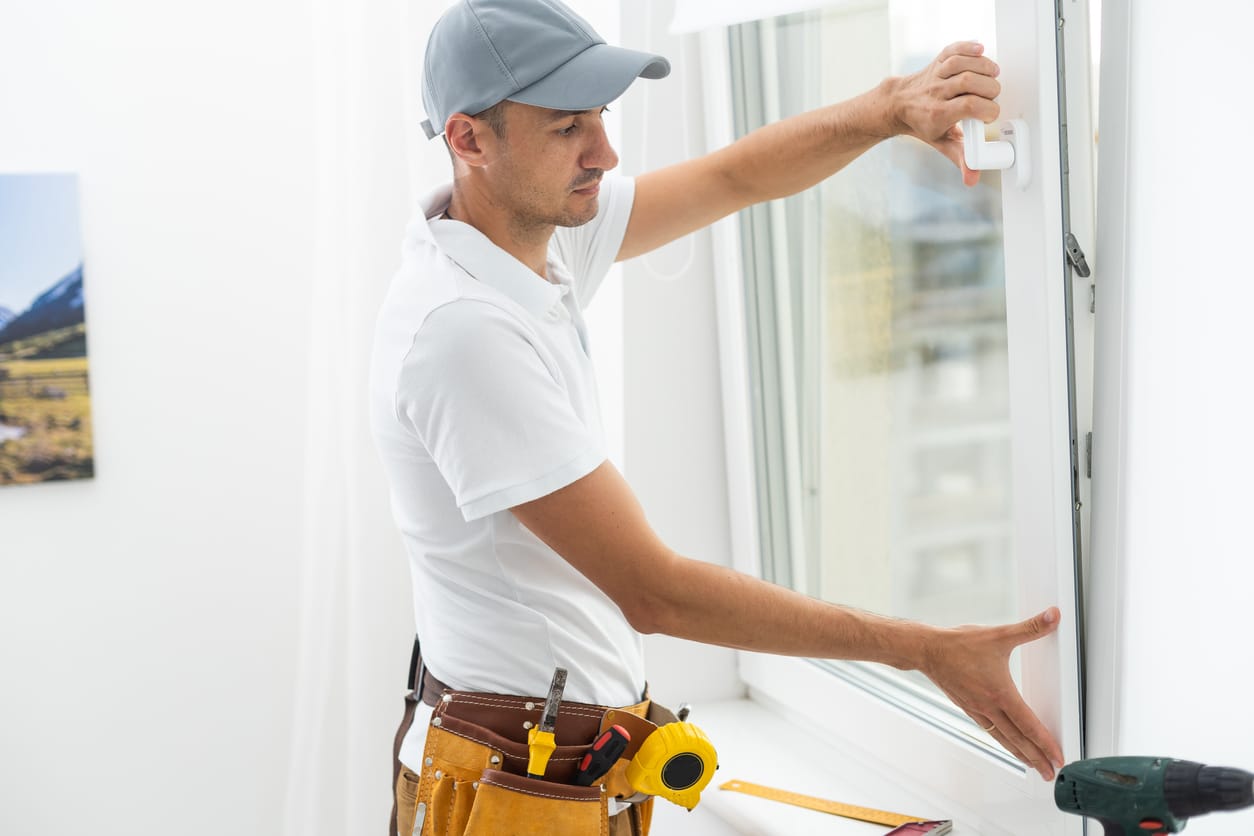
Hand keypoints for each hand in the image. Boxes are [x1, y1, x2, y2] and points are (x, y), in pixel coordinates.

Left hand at [890, 41, 1001, 186]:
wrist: (898, 104)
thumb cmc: (924, 124)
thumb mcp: (941, 143)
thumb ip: (960, 158)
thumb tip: (973, 179)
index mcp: (938, 114)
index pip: (970, 106)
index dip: (988, 109)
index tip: (990, 115)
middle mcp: (937, 92)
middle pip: (971, 82)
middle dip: (990, 89)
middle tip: (991, 97)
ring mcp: (936, 74)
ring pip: (964, 64)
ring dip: (985, 67)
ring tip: (992, 76)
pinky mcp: (938, 60)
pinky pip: (954, 49)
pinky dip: (969, 47)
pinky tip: (980, 51)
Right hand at [920, 607, 1065, 779]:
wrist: (927, 650)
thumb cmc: (958, 645)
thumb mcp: (998, 635)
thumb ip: (1029, 628)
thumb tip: (1052, 617)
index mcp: (1000, 694)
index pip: (1029, 725)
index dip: (1046, 744)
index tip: (1058, 757)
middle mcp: (989, 707)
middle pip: (1018, 740)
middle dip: (1037, 758)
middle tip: (1051, 772)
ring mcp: (977, 710)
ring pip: (1004, 739)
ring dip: (1020, 754)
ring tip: (1033, 766)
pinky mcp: (968, 708)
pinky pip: (990, 731)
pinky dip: (1003, 742)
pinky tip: (1006, 743)